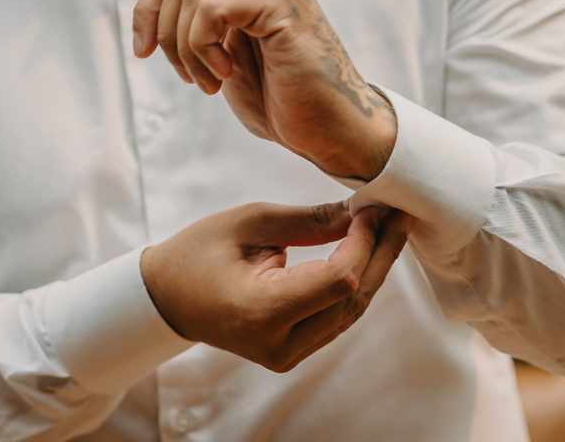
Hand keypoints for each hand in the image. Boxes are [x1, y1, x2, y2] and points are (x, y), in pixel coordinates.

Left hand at [132, 0, 395, 180]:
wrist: (330, 129)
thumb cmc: (282, 97)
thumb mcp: (224, 51)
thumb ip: (201, 17)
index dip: (148, 11)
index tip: (143, 52)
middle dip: (166, 34)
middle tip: (191, 77)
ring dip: (186, 48)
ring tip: (211, 81)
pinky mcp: (282, 1)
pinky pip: (211, 7)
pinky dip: (203, 46)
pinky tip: (225, 73)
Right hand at [140, 201, 410, 371]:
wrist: (166, 297)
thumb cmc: (198, 253)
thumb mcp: (248, 223)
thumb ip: (308, 221)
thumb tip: (359, 213)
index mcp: (261, 311)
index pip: (337, 280)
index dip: (363, 244)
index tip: (370, 210)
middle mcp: (278, 343)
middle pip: (352, 300)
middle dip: (380, 254)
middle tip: (398, 216)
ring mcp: (286, 355)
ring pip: (349, 312)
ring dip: (373, 270)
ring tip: (389, 230)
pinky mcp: (290, 352)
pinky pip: (335, 318)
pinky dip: (354, 285)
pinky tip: (366, 254)